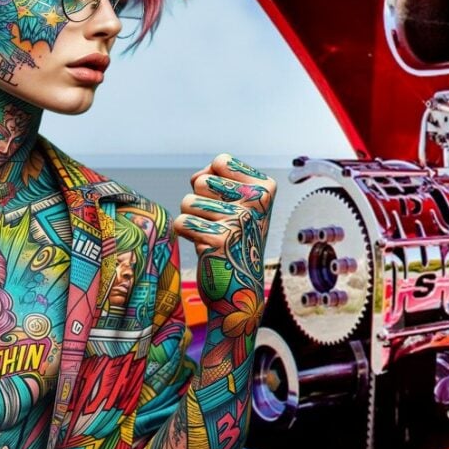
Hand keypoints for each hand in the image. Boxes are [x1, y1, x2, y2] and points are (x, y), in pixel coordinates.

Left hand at [174, 154, 275, 301]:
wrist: (239, 287)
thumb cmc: (233, 238)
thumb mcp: (237, 203)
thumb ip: (218, 179)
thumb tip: (198, 178)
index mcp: (265, 188)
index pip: (221, 161)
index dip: (214, 180)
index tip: (226, 202)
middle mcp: (257, 202)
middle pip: (202, 181)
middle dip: (201, 201)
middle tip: (218, 222)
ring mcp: (240, 220)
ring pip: (188, 201)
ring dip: (193, 218)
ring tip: (210, 233)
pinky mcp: (220, 240)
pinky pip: (182, 222)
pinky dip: (186, 233)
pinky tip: (204, 245)